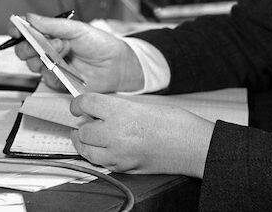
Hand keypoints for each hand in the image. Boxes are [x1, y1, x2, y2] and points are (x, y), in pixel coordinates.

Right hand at [11, 14, 143, 92]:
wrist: (117, 65)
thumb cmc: (101, 44)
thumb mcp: (78, 29)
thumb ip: (54, 25)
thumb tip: (31, 17)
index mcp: (54, 35)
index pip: (29, 32)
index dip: (18, 30)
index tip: (15, 29)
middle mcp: (50, 50)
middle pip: (24, 50)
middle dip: (27, 46)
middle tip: (43, 43)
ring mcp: (53, 66)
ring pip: (33, 65)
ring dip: (43, 57)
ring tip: (63, 50)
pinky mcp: (59, 82)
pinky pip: (46, 79)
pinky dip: (53, 72)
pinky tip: (65, 66)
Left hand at [70, 93, 214, 176]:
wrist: (193, 146)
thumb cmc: (176, 123)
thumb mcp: (146, 105)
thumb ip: (120, 107)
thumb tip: (100, 109)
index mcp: (122, 112)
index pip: (87, 104)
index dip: (79, 103)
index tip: (78, 104)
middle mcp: (116, 134)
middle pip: (82, 130)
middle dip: (84, 123)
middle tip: (90, 118)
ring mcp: (118, 154)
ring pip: (86, 149)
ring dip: (87, 141)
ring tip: (93, 134)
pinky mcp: (123, 168)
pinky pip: (100, 161)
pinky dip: (98, 154)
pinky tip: (106, 146)